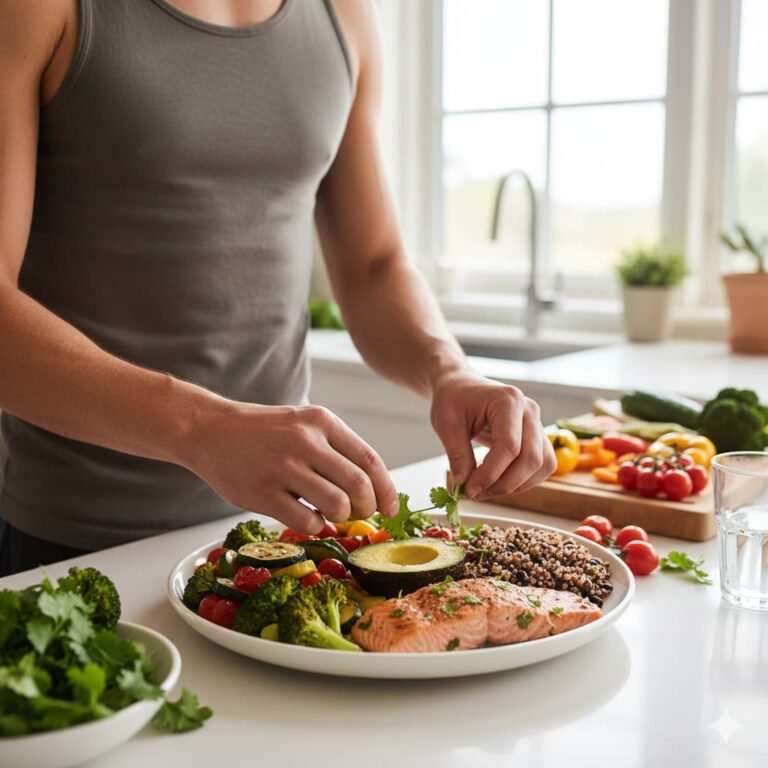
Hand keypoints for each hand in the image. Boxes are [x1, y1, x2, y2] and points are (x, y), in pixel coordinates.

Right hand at [184, 402, 398, 533]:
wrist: (211, 430)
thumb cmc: (264, 432)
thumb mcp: (304, 424)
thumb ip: (336, 449)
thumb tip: (373, 489)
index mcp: (322, 422)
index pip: (370, 460)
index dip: (386, 490)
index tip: (390, 509)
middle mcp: (306, 441)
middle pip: (359, 486)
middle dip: (366, 508)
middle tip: (358, 513)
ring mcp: (284, 467)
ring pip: (337, 506)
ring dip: (340, 517)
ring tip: (328, 512)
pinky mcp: (263, 492)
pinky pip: (307, 521)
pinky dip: (315, 526)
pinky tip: (305, 516)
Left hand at [430, 371, 556, 499]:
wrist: (461, 386)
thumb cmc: (453, 399)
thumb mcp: (446, 424)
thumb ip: (457, 456)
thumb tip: (463, 487)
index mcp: (508, 401)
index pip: (509, 446)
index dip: (490, 474)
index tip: (469, 489)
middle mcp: (529, 411)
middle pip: (531, 458)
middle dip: (504, 483)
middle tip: (476, 493)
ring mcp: (537, 423)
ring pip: (542, 465)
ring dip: (516, 485)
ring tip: (485, 488)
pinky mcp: (537, 436)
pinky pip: (542, 465)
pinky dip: (523, 480)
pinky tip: (498, 481)